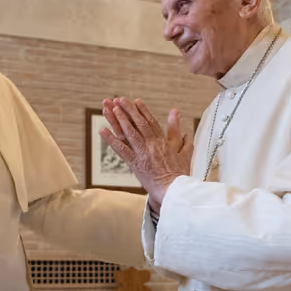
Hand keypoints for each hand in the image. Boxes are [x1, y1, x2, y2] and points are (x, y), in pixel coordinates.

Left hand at [99, 97, 192, 212]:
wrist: (175, 191)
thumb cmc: (180, 176)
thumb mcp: (185, 154)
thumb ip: (185, 141)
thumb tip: (188, 133)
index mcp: (163, 142)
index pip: (151, 122)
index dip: (143, 111)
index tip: (136, 101)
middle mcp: (152, 145)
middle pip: (139, 123)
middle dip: (129, 110)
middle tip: (120, 99)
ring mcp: (142, 153)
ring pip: (129, 133)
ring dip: (119, 119)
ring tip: (111, 108)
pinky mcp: (135, 164)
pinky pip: (121, 149)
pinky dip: (111, 139)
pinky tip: (102, 130)